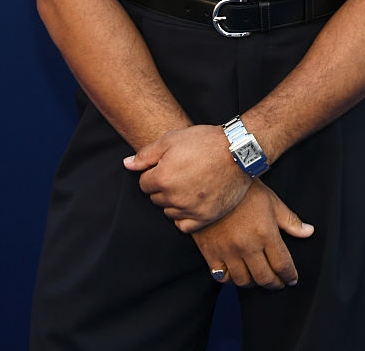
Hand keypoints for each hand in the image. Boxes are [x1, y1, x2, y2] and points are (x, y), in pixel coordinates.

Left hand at [124, 125, 249, 231]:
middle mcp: (173, 197)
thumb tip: (127, 164)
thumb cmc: (205, 142)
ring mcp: (190, 209)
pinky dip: (184, 216)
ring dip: (174, 201)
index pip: (144, 184)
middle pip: (156, 198)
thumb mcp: (172, 139)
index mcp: (162, 177)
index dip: (154, 173)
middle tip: (180, 173)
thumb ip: (146, 154)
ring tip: (189, 185)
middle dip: (163, 187)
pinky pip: (184, 225)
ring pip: (169, 211)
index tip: (168, 166)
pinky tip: (192, 202)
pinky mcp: (205, 218)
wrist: (237, 151)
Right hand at [192, 180, 313, 290]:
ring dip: (254, 283)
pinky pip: (222, 277)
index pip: (282, 265)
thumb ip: (290, 220)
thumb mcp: (271, 201)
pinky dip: (231, 279)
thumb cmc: (245, 190)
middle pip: (264, 278)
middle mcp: (247, 245)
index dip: (289, 276)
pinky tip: (237, 272)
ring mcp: (228, 251)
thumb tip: (308, 232)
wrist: (212, 182)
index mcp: (265, 233)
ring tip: (258, 277)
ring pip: (244, 281)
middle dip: (275, 283)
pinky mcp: (211, 252)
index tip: (291, 279)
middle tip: (278, 282)